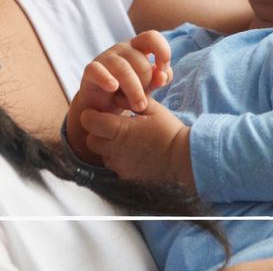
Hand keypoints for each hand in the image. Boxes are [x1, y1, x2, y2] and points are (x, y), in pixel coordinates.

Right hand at [66, 31, 172, 164]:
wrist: (102, 108)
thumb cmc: (128, 92)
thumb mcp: (148, 86)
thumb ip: (158, 79)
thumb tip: (162, 76)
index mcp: (137, 48)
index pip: (151, 37)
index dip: (162, 51)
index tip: (163, 71)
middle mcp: (121, 49)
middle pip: (140, 61)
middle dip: (146, 83)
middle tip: (145, 103)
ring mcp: (105, 58)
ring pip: (124, 69)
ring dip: (134, 90)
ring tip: (139, 107)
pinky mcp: (90, 70)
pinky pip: (98, 71)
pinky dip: (106, 79)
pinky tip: (113, 88)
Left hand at [80, 98, 194, 188]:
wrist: (183, 158)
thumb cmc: (169, 130)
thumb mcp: (152, 108)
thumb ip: (131, 99)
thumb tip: (116, 97)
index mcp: (119, 129)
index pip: (89, 121)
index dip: (91, 115)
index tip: (100, 112)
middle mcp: (115, 149)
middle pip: (91, 140)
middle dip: (97, 132)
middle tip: (112, 125)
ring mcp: (119, 165)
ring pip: (101, 154)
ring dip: (107, 146)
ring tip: (125, 139)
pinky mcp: (126, 175)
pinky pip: (113, 165)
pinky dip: (117, 158)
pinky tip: (132, 152)